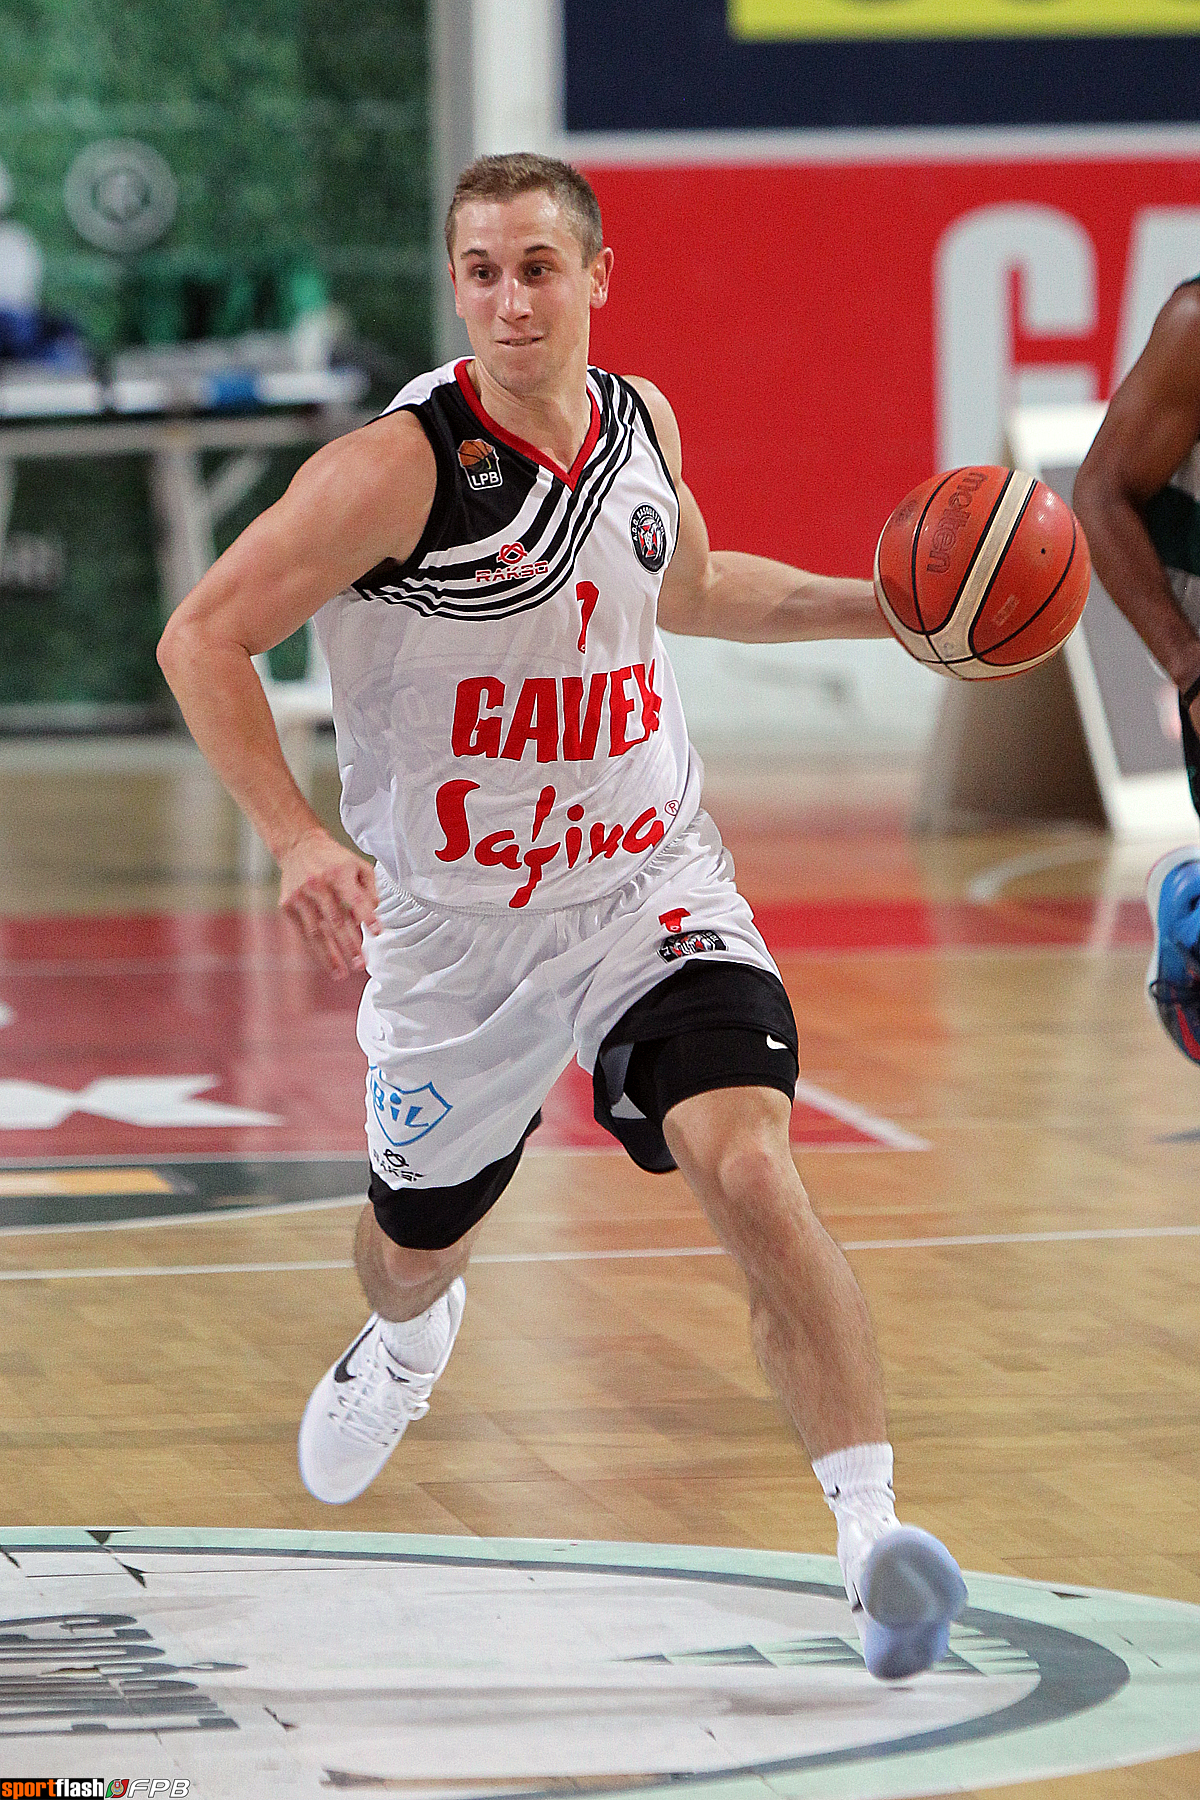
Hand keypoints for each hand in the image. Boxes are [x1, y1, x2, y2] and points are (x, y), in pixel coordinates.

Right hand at [278, 828, 379, 978]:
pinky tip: (326, 962)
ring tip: (342, 973)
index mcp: (338, 873)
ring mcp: (300, 896)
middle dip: (349, 945)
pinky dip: (315, 950)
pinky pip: (303, 932)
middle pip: (335, 920)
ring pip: (316, 932)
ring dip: (330, 955)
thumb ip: (370, 889)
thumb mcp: (358, 865)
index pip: (355, 898)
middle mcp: (318, 884)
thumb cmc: (334, 860)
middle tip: (360, 964)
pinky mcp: (288, 905)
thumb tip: (373, 914)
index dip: (367, 916)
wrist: (299, 847)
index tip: (377, 932)